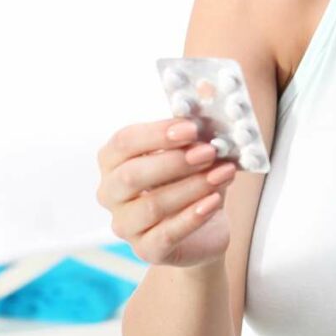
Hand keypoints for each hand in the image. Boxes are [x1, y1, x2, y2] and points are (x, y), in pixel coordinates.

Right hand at [96, 118, 239, 267]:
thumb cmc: (192, 179)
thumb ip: (196, 121)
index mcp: (113, 160)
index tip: (192, 127)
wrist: (205, 229)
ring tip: (224, 173)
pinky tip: (215, 201)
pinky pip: (166, 234)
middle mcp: (111, 193)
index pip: (125, 142)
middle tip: (209, 151)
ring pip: (152, 206)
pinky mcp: (146, 250)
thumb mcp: (194, 149)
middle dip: (174, 161)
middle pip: (132, 175)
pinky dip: (192, 217)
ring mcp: (125, 225)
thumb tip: (207, 84)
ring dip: (191, 187)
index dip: (158, 133)